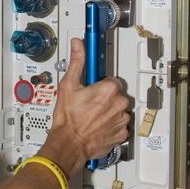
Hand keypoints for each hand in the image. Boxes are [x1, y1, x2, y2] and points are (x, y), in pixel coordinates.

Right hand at [42, 37, 130, 174]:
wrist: (70, 143)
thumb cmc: (68, 119)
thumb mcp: (68, 86)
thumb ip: (77, 62)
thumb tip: (78, 45)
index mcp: (109, 89)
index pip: (111, 80)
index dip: (100, 85)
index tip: (93, 89)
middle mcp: (119, 103)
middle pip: (116, 95)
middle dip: (105, 99)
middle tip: (89, 104)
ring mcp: (121, 119)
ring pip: (118, 110)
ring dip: (109, 112)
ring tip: (92, 116)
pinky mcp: (122, 133)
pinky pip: (120, 125)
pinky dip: (111, 125)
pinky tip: (98, 126)